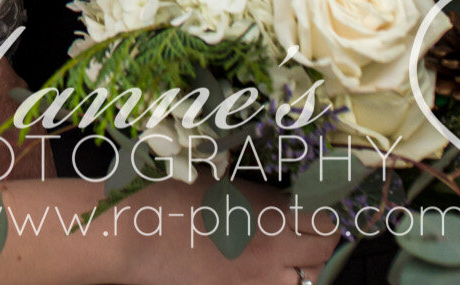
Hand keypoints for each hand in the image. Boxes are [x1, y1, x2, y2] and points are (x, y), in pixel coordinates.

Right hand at [119, 178, 339, 284]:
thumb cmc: (171, 194)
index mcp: (271, 217)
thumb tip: (288, 205)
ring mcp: (255, 281)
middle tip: (302, 234)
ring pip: (301, 282)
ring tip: (281, 256)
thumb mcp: (224, 184)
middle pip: (320, 257)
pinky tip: (254, 269)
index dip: (324, 220)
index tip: (314, 214)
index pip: (326, 227)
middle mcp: (272, 253)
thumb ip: (264, 199)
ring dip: (299, 269)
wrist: (134, 232)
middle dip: (317, 246)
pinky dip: (272, 282)